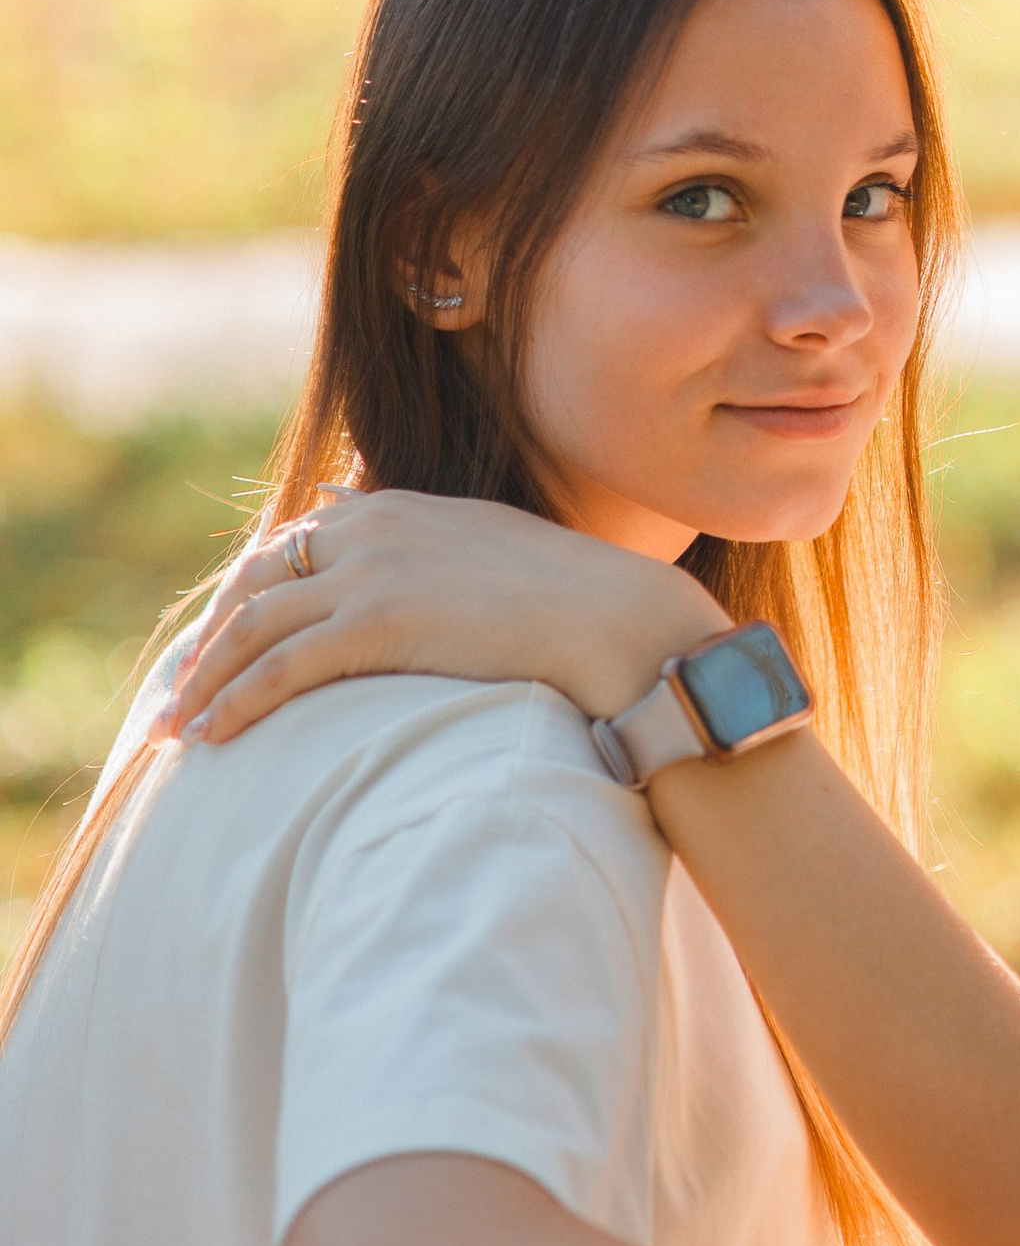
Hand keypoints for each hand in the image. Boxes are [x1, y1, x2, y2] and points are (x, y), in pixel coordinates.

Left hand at [169, 492, 728, 744]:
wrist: (616, 620)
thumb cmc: (569, 599)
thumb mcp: (480, 544)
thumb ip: (414, 533)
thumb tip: (358, 513)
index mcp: (396, 507)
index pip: (289, 546)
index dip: (244, 600)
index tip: (222, 648)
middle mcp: (371, 527)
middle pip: (254, 581)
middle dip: (210, 641)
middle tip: (180, 697)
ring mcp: (371, 571)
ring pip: (252, 625)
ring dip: (204, 680)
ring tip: (176, 730)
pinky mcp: (376, 621)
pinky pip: (280, 665)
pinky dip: (235, 701)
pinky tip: (213, 738)